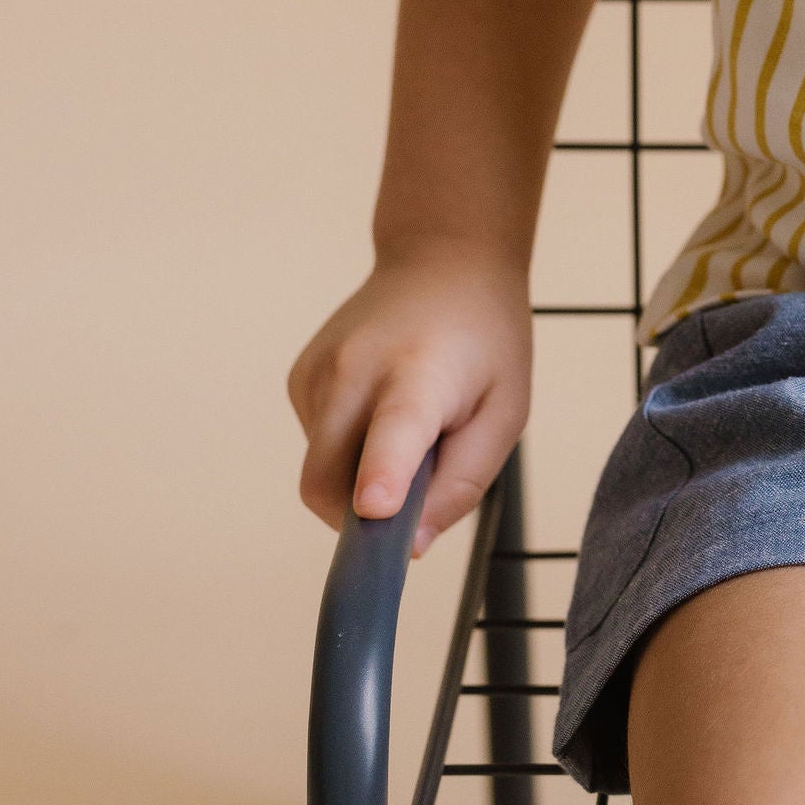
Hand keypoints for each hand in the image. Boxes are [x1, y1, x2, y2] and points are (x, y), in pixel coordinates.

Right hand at [287, 241, 532, 554]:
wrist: (445, 259)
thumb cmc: (484, 341)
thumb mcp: (505, 413)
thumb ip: (463, 484)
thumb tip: (411, 546)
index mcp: (419, 375)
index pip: (391, 433)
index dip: (380, 478)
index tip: (373, 510)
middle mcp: (354, 370)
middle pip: (327, 483)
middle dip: (359, 521)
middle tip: (415, 499)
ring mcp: (317, 372)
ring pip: (319, 472)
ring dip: (358, 479)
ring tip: (410, 429)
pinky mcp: (299, 378)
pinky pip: (316, 447)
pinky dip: (347, 452)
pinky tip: (382, 411)